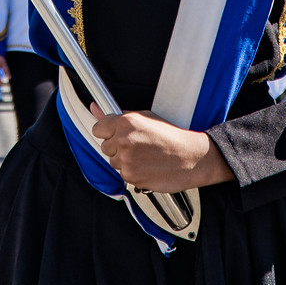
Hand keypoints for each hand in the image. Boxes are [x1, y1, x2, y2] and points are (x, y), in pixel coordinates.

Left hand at [89, 106, 235, 193]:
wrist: (192, 157)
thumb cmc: (172, 137)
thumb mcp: (147, 118)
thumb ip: (119, 115)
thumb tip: (94, 108)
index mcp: (127, 122)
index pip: (98, 129)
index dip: (108, 132)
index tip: (116, 135)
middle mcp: (124, 140)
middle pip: (105, 147)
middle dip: (117, 147)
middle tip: (138, 146)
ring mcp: (126, 159)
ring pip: (113, 162)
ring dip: (125, 161)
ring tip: (145, 157)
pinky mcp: (131, 175)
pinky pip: (123, 174)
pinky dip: (133, 172)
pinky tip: (148, 166)